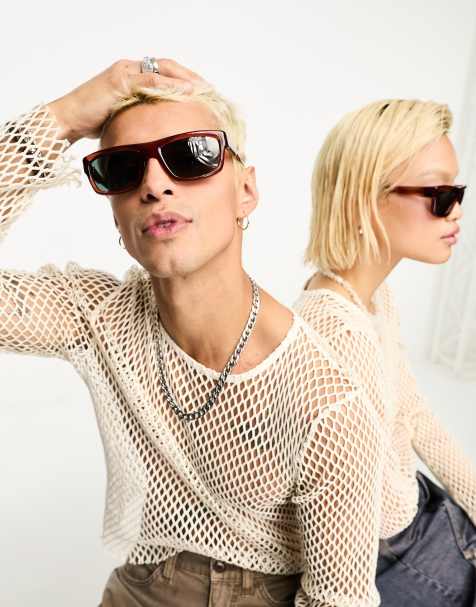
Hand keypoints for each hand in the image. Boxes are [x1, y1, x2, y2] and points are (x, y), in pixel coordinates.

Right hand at [46, 58, 205, 142]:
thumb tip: (155, 132)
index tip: (201, 91)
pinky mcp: (119, 80)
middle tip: (209, 89)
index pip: (162, 72)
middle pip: (166, 66)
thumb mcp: (121, 118)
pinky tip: (186, 92)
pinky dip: (170, 85)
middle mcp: (127, 68)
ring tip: (203, 90)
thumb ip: (138, 116)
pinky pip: (150, 80)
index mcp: (129, 76)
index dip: (183, 80)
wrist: (67, 120)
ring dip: (185, 79)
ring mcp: (123, 72)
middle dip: (189, 77)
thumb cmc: (91, 122)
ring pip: (161, 70)